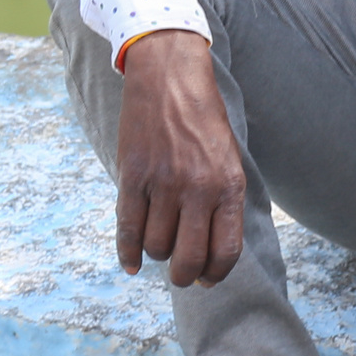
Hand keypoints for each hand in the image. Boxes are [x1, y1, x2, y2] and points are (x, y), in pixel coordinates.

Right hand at [115, 30, 247, 287]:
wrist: (170, 76)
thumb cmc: (203, 119)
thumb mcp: (228, 158)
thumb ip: (224, 200)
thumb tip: (214, 249)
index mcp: (228, 185)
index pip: (225, 250)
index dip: (216, 274)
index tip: (207, 279)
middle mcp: (197, 188)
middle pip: (188, 258)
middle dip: (185, 275)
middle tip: (181, 274)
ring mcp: (162, 183)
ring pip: (156, 246)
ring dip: (158, 254)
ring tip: (161, 243)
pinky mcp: (132, 176)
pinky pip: (127, 228)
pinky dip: (127, 252)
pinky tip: (132, 264)